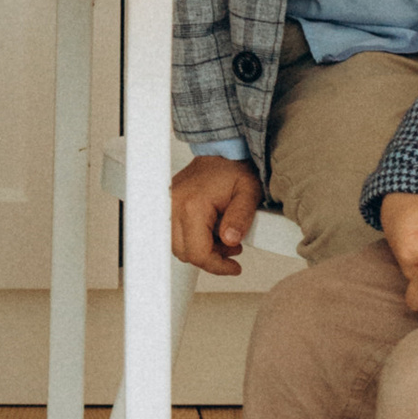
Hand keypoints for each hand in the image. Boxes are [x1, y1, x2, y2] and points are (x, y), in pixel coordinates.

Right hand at [170, 153, 264, 277]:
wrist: (221, 151)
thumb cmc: (234, 170)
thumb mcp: (248, 193)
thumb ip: (241, 218)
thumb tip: (230, 240)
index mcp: (193, 205)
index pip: (198, 252)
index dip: (218, 266)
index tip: (234, 267)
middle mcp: (175, 206)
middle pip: (185, 253)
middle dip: (211, 257)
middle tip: (232, 248)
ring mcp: (169, 205)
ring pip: (178, 245)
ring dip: (201, 248)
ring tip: (223, 237)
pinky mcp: (169, 205)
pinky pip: (175, 233)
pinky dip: (193, 238)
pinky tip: (210, 230)